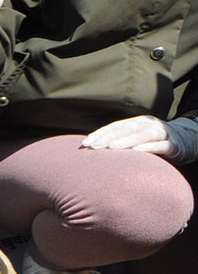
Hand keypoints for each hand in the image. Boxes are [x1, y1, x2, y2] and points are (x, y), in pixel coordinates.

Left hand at [81, 115, 197, 163]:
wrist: (188, 139)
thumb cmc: (155, 141)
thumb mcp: (138, 138)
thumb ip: (121, 140)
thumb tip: (94, 148)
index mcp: (137, 122)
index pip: (115, 126)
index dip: (100, 134)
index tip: (85, 143)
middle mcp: (148, 124)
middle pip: (126, 129)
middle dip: (108, 137)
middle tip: (93, 146)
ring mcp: (162, 133)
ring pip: (142, 135)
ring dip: (126, 141)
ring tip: (112, 147)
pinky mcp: (174, 144)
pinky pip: (161, 145)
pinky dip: (149, 148)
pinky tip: (137, 152)